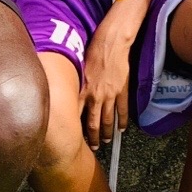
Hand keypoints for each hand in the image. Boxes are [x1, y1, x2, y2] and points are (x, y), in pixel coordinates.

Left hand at [79, 17, 135, 146]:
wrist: (110, 44)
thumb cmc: (91, 52)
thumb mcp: (77, 70)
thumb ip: (75, 86)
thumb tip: (68, 97)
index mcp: (82, 92)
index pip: (77, 117)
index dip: (77, 130)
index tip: (76, 140)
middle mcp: (95, 96)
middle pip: (93, 123)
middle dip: (93, 138)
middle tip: (94, 147)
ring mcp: (109, 95)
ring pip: (108, 119)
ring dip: (107, 132)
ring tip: (107, 141)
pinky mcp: (122, 91)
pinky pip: (123, 110)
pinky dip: (123, 121)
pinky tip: (122, 129)